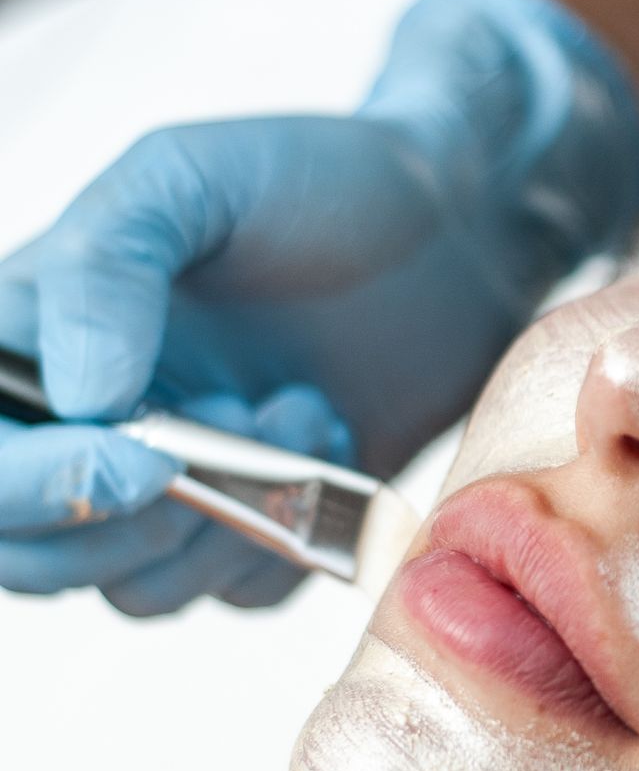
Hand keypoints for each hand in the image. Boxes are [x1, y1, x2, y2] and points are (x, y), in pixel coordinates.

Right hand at [0, 0, 638, 612]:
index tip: (135, 458)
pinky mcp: (252, 525)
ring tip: (296, 409)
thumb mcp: (191, 178)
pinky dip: (287, 535)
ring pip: (133, 585)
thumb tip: (76, 394)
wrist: (462, 226)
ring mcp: (165, 484)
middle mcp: (78, 423)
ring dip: (223, 519)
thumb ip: (107, 266)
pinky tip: (331, 433)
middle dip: (126, 520)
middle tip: (226, 434)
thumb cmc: (322, 181)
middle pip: (30, 552)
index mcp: (29, 336)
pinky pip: (236, 592)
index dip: (26, 484)